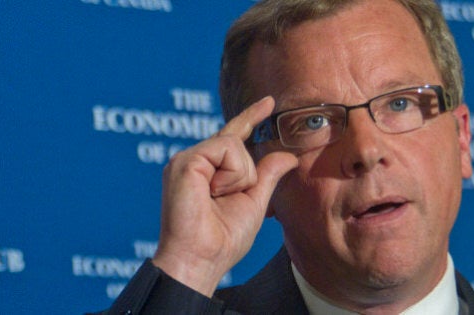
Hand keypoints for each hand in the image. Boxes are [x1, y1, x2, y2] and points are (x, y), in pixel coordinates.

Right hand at [152, 97, 297, 296]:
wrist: (202, 258)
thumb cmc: (223, 239)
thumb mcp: (254, 202)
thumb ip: (268, 175)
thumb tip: (288, 155)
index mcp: (208, 170)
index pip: (234, 136)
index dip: (251, 117)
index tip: (269, 102)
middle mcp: (195, 161)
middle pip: (238, 144)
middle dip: (245, 176)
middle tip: (223, 202)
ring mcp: (187, 159)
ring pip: (234, 145)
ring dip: (238, 177)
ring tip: (216, 199)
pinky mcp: (185, 161)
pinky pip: (226, 149)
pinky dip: (230, 175)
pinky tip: (213, 193)